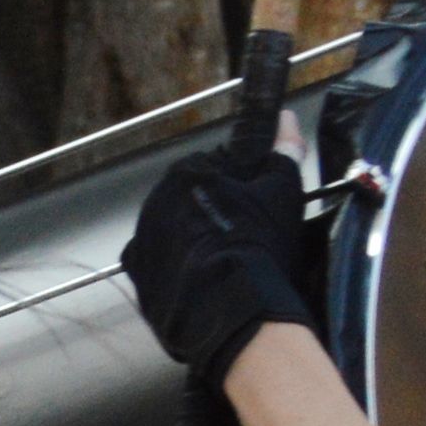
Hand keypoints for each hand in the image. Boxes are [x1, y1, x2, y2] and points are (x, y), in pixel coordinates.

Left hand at [126, 145, 326, 392]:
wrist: (234, 309)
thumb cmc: (259, 241)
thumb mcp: (282, 191)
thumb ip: (283, 150)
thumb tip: (287, 117)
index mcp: (184, 174)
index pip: (211, 170)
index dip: (236, 189)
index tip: (252, 210)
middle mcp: (153, 202)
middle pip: (187, 202)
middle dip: (209, 214)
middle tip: (240, 239)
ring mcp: (141, 241)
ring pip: (171, 233)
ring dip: (190, 242)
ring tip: (222, 264)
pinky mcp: (137, 279)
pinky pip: (156, 267)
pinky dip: (174, 271)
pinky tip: (200, 281)